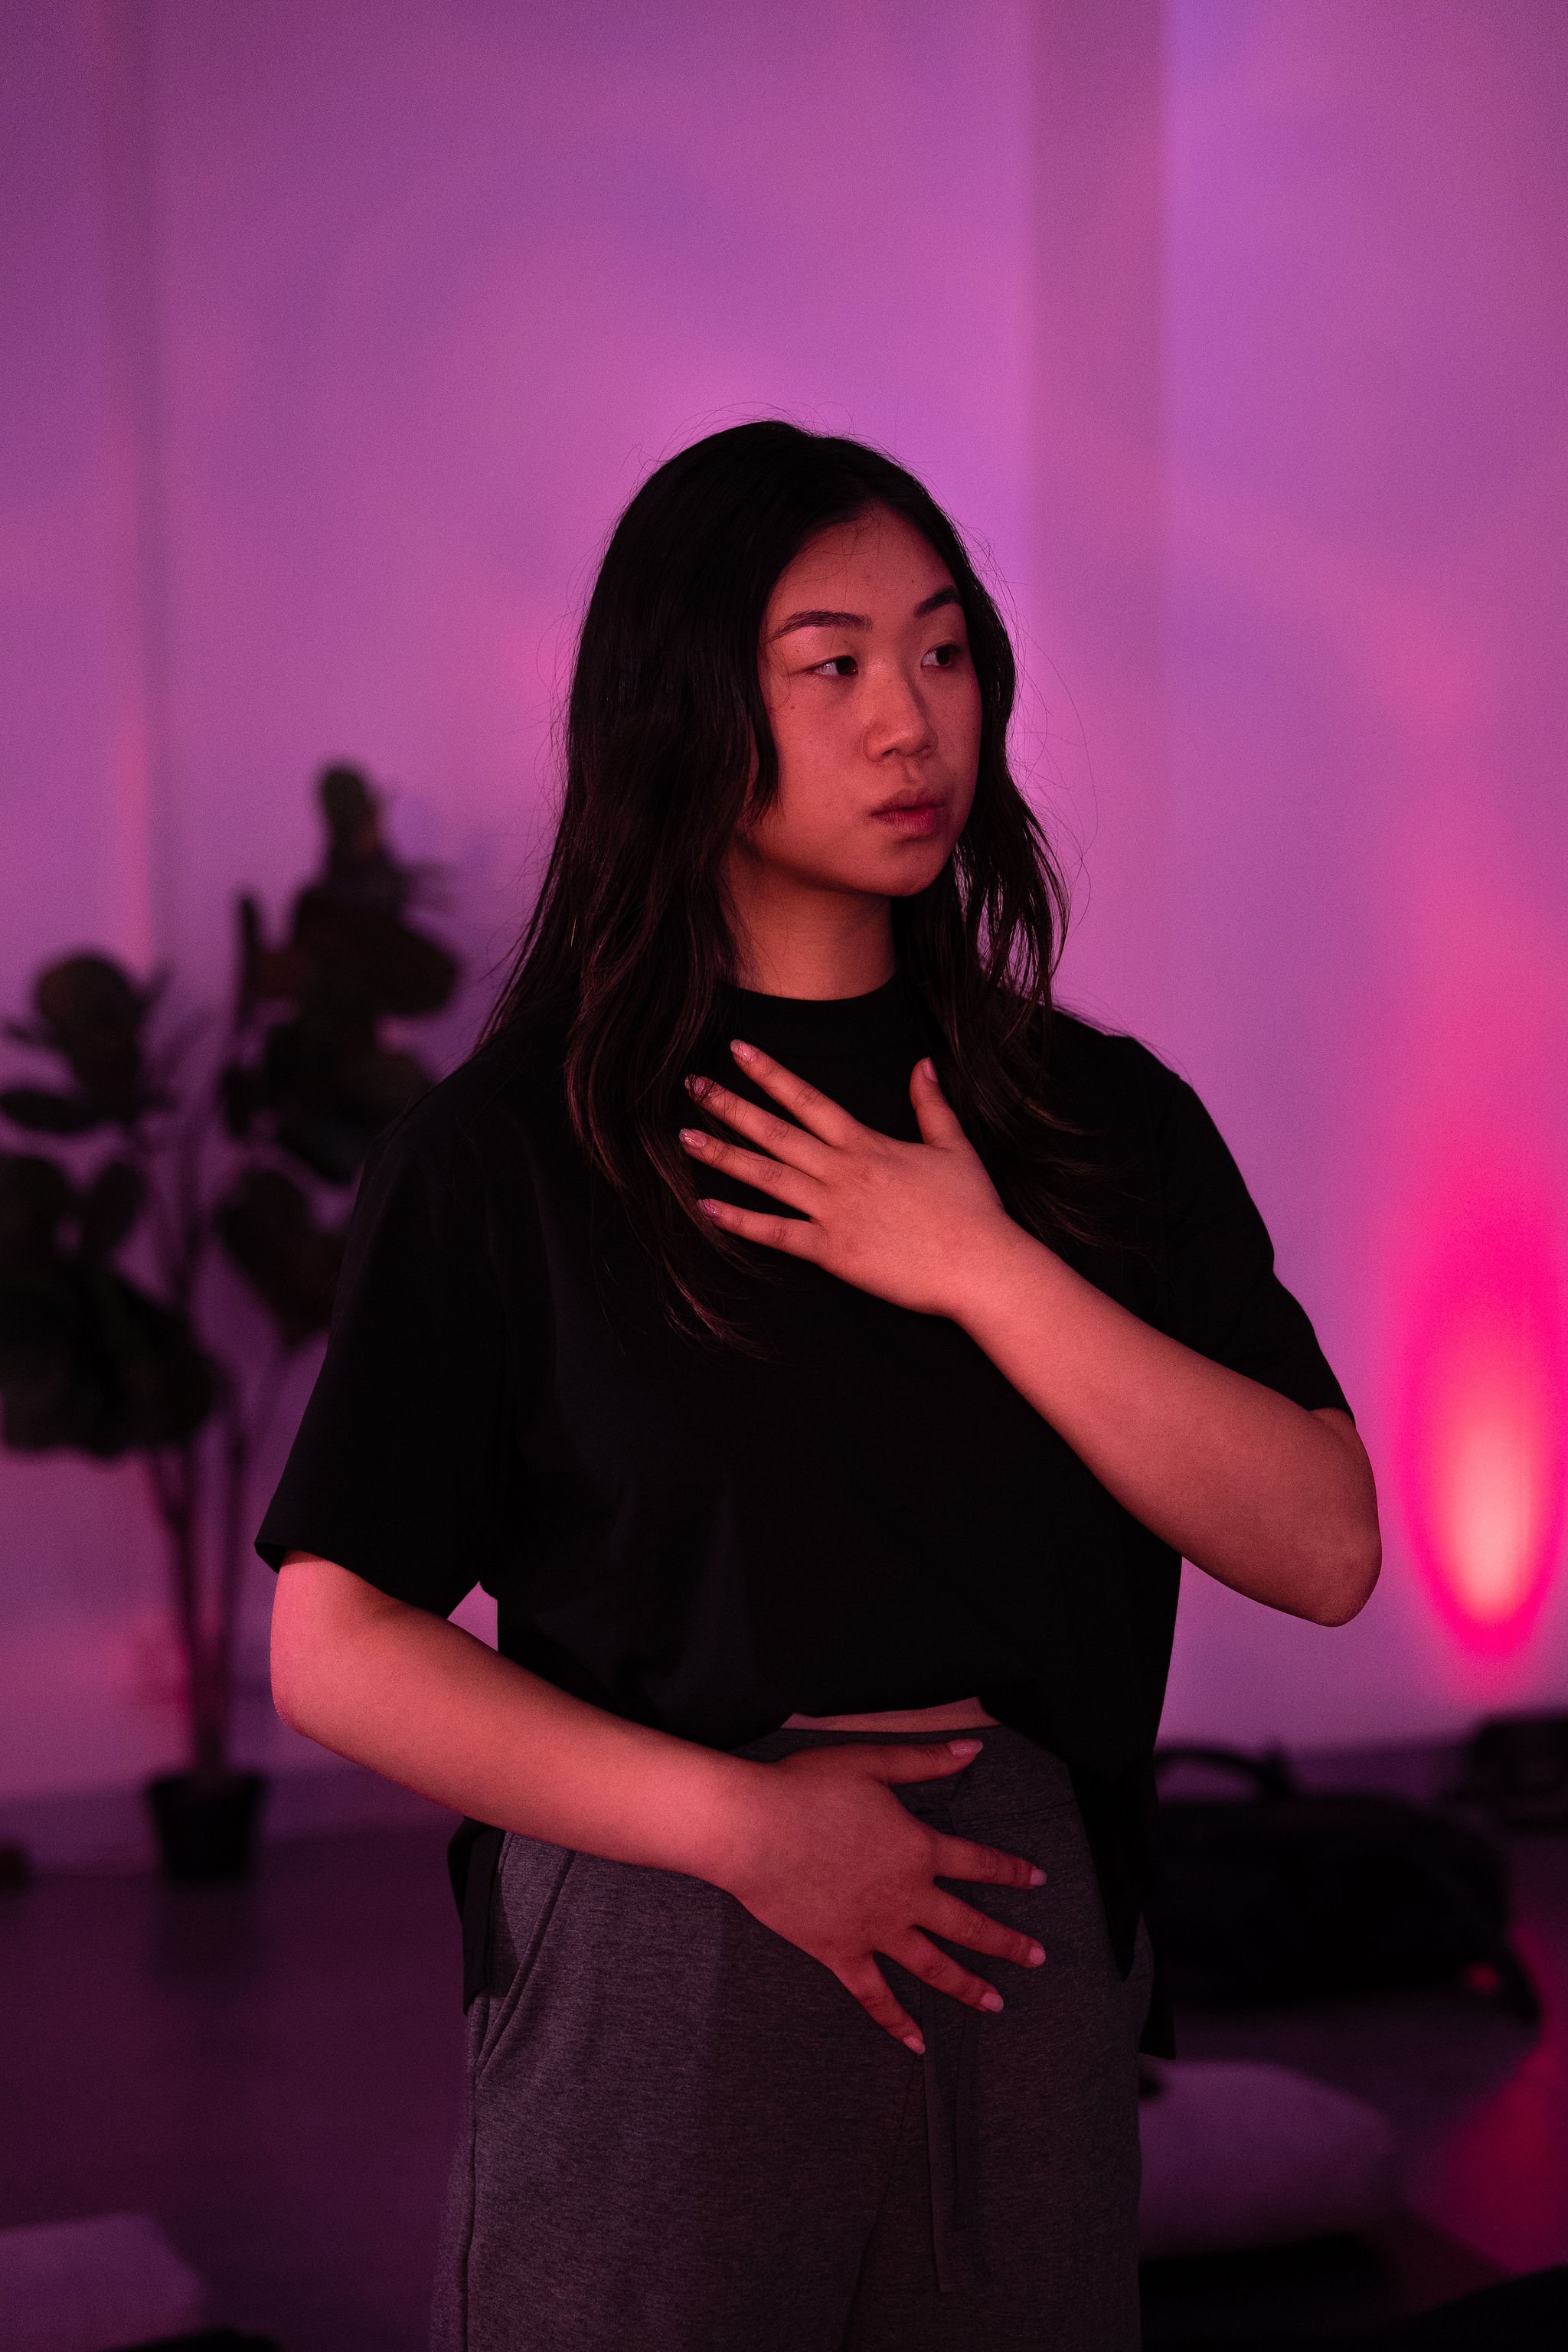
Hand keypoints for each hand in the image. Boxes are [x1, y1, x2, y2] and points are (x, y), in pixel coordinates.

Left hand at [679, 1041, 1017, 1317]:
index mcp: (867, 1143)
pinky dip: (739, 1221)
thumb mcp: (953, 1146)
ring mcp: (834, 1210)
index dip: (769, 1073)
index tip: (737, 1050)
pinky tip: (705, 1208)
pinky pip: (776, 1233)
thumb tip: (922, 1063)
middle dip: (730, 1106)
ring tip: (685, 1137)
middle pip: (775, 1131)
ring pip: (766, 1176)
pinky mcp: (833, 1251)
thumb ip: (930, 1104)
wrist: (980, 1265)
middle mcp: (843, 1170)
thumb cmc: (972, 1209)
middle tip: (691, 1086)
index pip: (807, 1098)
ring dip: (723, 1156)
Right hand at [719, 1740, 1046, 2050]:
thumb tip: (973, 1750)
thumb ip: (926, 1761)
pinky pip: (874, 1996)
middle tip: (1036, 1957)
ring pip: (932, 1966)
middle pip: (969, 1925)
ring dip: (968, 1986)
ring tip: (995, 2003)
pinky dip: (896, 2022)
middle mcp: (906, 1896)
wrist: (752, 1829)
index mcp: (918, 1849)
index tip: (1038, 1879)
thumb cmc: (808, 1788)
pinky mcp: (840, 1953)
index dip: (1011, 1870)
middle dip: (1007, 1942)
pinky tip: (916, 2044)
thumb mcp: (873, 1762)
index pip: (979, 1862)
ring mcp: (875, 1931)